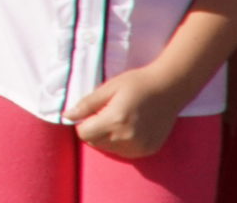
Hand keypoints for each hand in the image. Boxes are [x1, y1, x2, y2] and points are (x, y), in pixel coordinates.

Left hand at [65, 64, 188, 158]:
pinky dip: (121, 142)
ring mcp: (140, 146)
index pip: (84, 134)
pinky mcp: (149, 150)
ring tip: (118, 118)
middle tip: (106, 113)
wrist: (169, 88)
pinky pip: (125, 152)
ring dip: (107, 137)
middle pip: (95, 143)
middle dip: (94, 130)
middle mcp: (128, 138)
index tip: (91, 112)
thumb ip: (86, 105)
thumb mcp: (107, 88)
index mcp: (115, 121)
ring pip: (109, 149)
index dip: (83, 123)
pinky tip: (129, 127)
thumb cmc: (136, 83)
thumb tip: (66, 116)